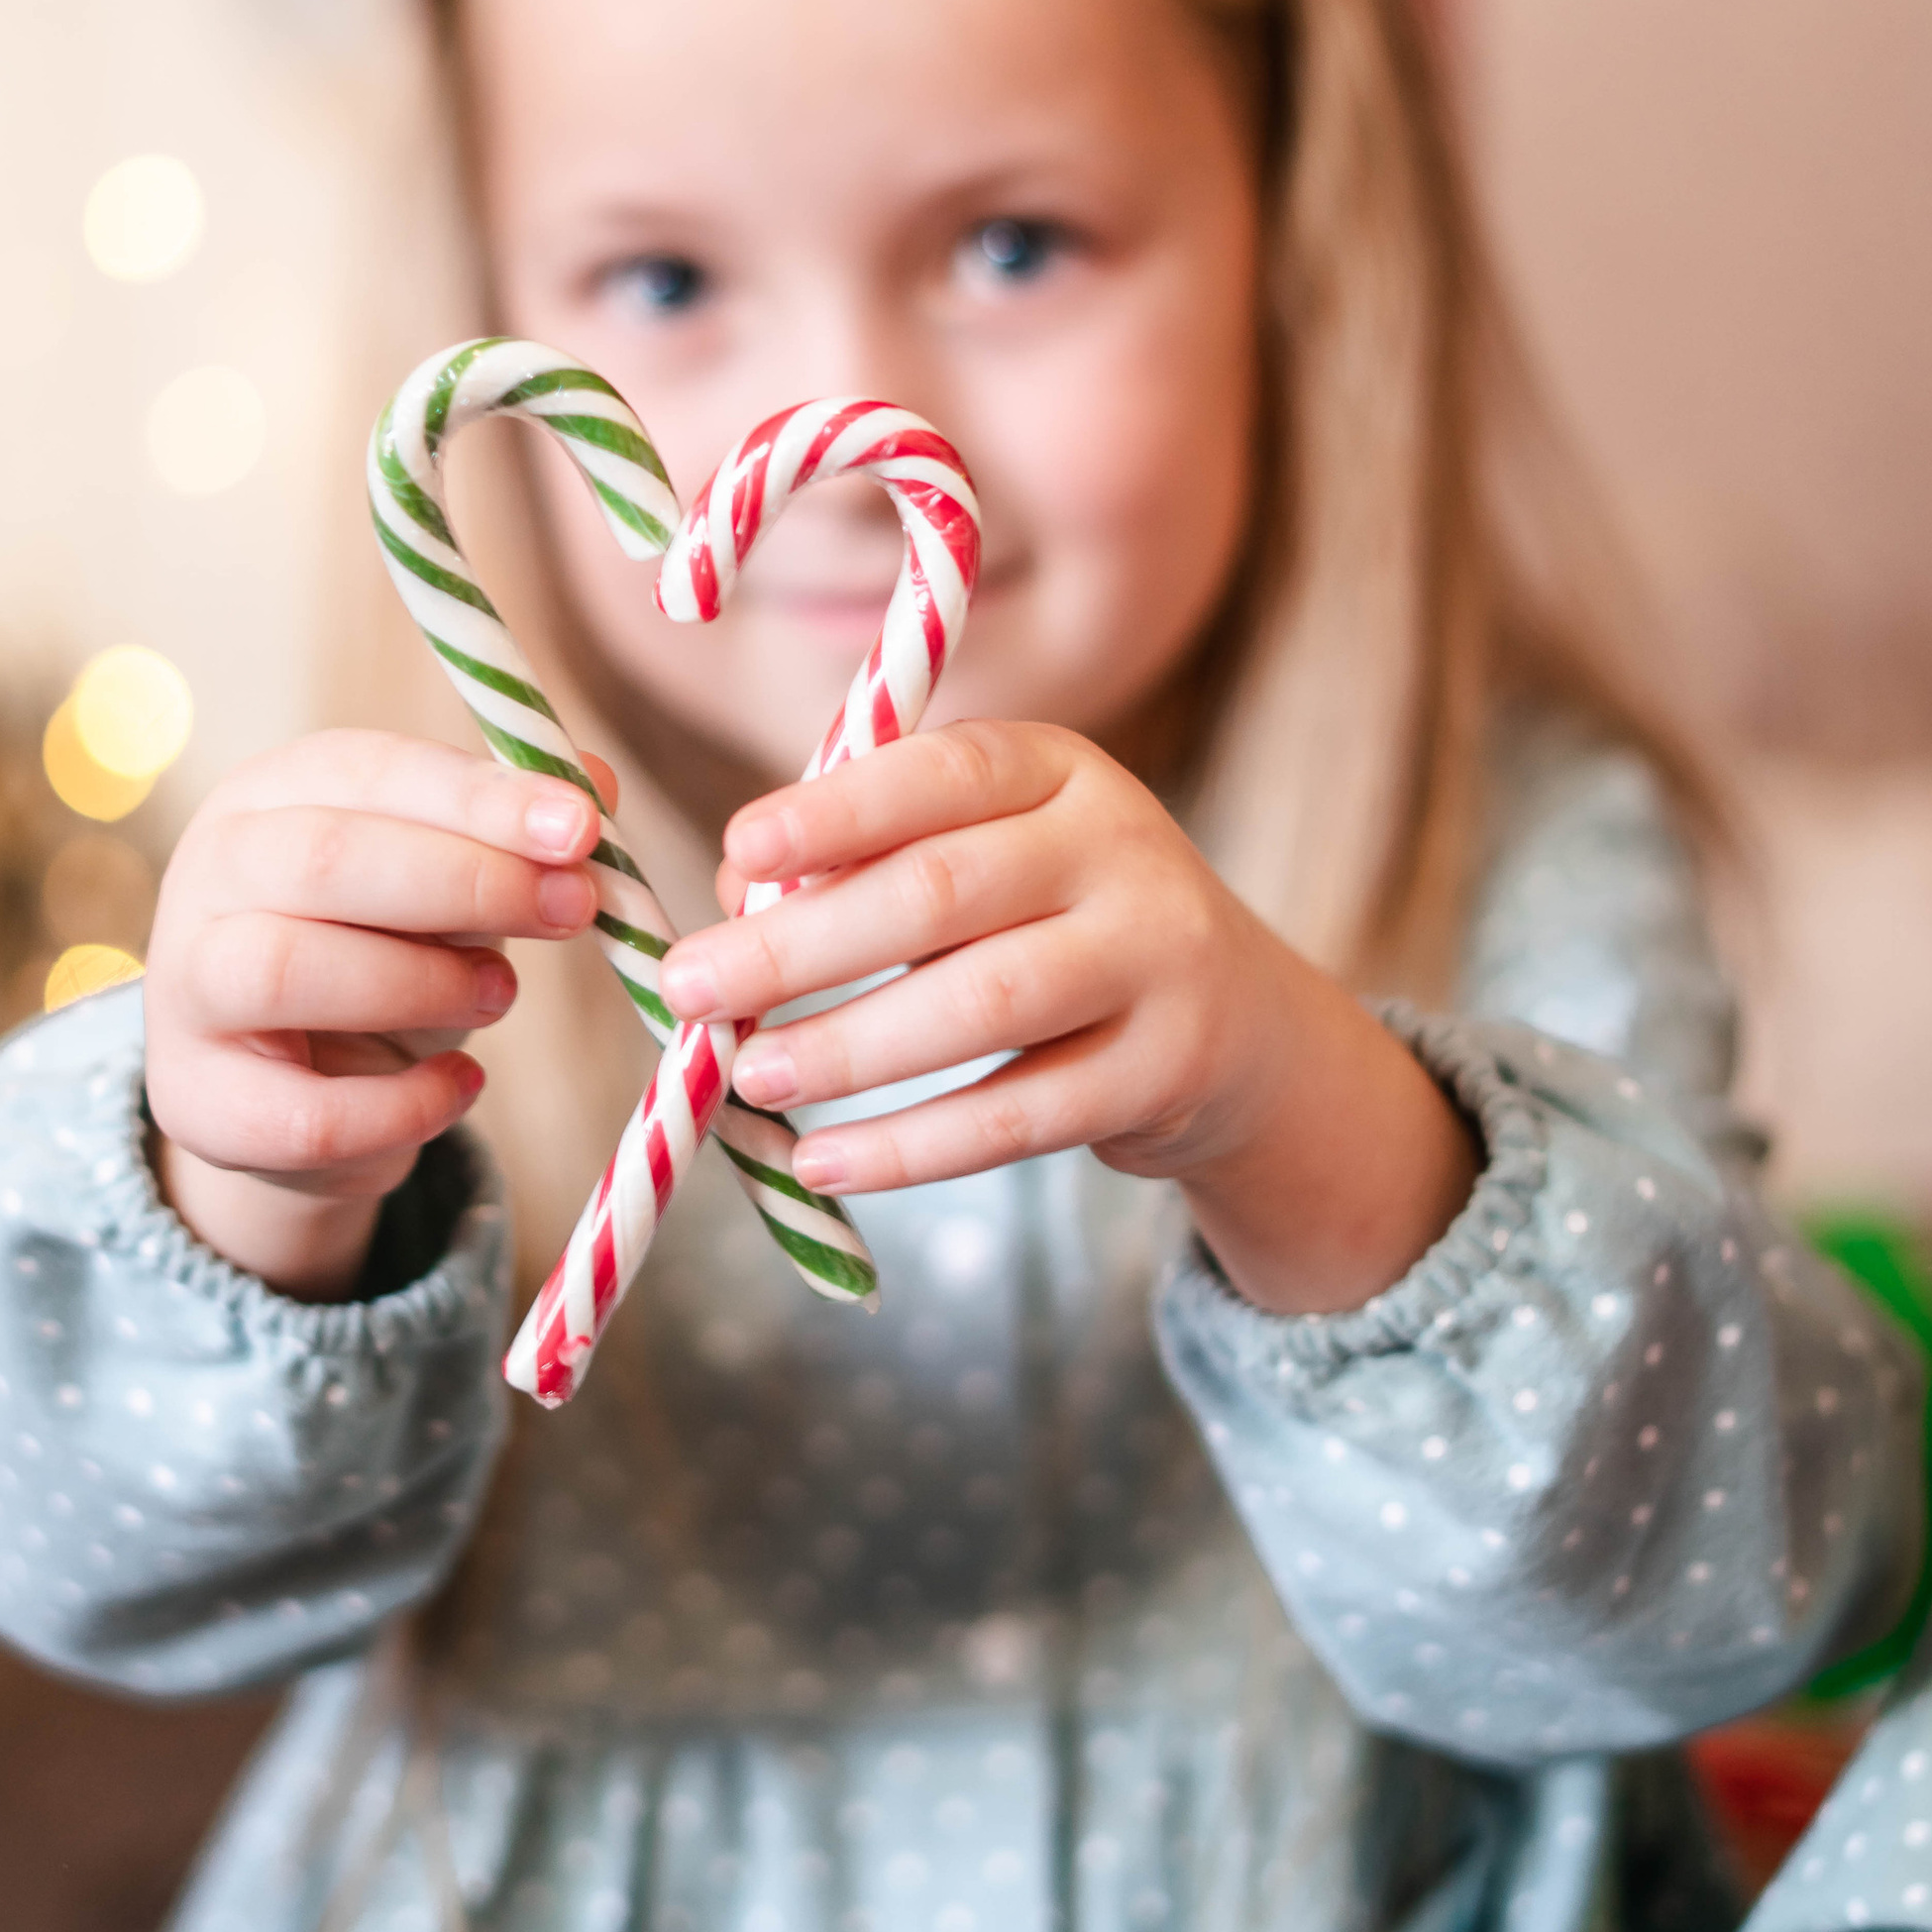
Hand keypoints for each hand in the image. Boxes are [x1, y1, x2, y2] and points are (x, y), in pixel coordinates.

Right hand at [144, 731, 610, 1296]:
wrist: (295, 1089)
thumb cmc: (380, 953)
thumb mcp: (448, 885)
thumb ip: (510, 838)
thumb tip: (594, 785)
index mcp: (269, 794)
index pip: (365, 769)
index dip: (478, 797)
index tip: (582, 827)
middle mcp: (208, 874)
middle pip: (322, 860)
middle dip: (466, 880)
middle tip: (572, 909)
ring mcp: (185, 990)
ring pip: (285, 970)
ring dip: (422, 983)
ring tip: (501, 994)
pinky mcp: (197, 1102)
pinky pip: (303, 1113)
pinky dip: (402, 1105)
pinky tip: (462, 1087)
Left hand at [655, 721, 1476, 1315]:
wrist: (1239, 1026)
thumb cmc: (1058, 926)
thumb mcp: (990, 862)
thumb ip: (871, 862)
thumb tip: (736, 900)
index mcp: (1062, 771)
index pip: (940, 771)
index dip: (834, 810)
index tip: (736, 850)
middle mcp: (1120, 848)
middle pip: (942, 891)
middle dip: (801, 946)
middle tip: (691, 989)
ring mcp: (1155, 959)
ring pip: (984, 1004)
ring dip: (849, 1048)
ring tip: (749, 1077)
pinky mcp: (1164, 1071)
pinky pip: (1019, 1117)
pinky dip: (910, 1147)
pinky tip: (824, 1161)